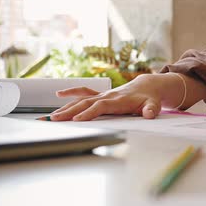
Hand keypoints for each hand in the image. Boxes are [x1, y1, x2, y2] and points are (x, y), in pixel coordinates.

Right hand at [50, 74, 165, 120]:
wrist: (147, 86)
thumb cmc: (149, 98)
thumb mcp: (154, 104)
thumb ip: (151, 109)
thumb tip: (150, 114)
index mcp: (118, 100)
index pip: (101, 106)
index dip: (89, 112)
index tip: (77, 120)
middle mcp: (107, 96)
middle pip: (85, 103)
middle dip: (70, 111)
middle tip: (55, 120)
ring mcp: (103, 95)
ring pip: (81, 100)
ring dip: (66, 107)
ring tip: (51, 116)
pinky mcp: (101, 95)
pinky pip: (84, 93)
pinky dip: (72, 93)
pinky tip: (59, 94)